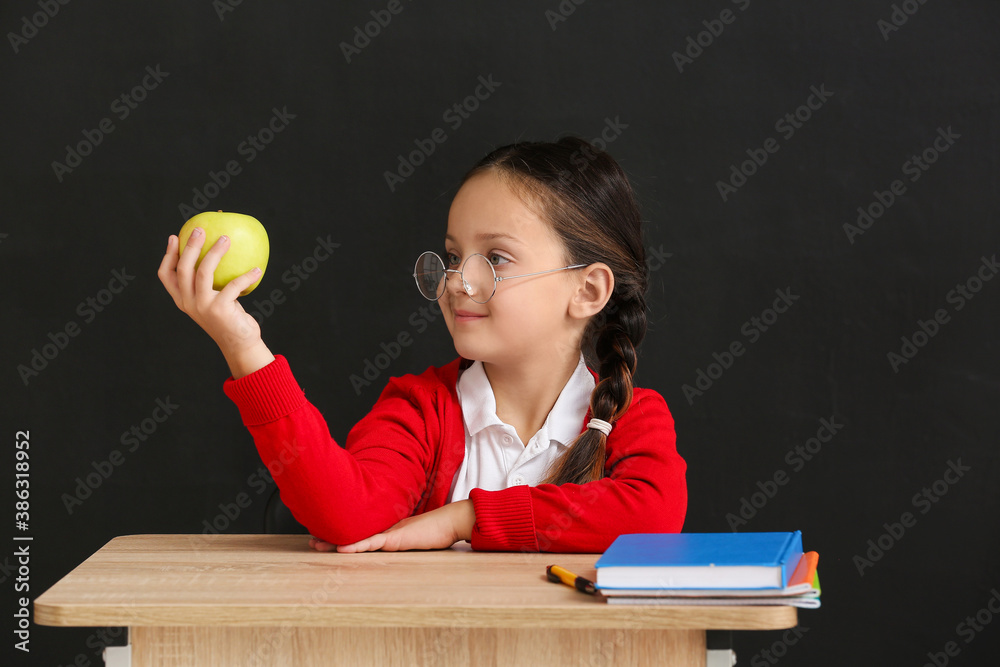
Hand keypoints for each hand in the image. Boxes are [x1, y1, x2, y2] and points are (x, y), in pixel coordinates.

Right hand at [157, 230, 273, 376]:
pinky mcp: (220, 310)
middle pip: (183, 269)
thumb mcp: (213, 299)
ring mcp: (203, 307)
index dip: (168, 255)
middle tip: (200, 229)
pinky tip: (257, 270)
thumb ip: (208, 283)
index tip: (175, 236)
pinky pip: (233, 286)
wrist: (239, 345)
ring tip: (227, 239)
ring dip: (216, 252)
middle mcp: (188, 303)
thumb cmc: (229, 317)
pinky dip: (246, 276)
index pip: (166, 276)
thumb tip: (217, 251)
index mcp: (183, 300)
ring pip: (204, 272)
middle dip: (190, 246)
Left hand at [308, 500, 476, 552]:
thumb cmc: (436, 530)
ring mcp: (389, 532)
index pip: (360, 531)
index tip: (324, 535)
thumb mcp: (414, 536)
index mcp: (387, 528)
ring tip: (317, 544)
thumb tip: (391, 542)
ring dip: (336, 542)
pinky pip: (372, 543)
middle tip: (311, 540)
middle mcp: (384, 528)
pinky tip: (342, 549)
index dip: (342, 533)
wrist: (451, 521)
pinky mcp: (396, 538)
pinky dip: (356, 546)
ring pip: (357, 537)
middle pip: (353, 532)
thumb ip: (401, 538)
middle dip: (331, 536)